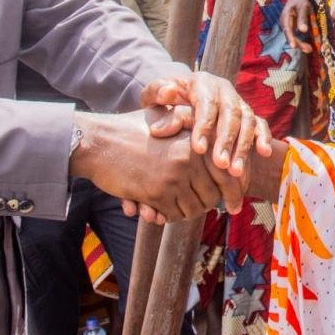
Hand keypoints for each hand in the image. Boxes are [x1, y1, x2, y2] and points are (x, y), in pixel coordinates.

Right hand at [69, 110, 225, 223]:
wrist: (99, 142)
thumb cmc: (133, 129)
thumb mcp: (168, 117)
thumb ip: (195, 128)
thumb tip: (223, 156)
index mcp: (197, 142)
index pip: (229, 175)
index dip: (235, 193)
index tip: (235, 206)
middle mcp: (190, 160)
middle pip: (213, 197)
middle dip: (208, 205)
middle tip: (200, 207)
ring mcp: (173, 178)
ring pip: (194, 210)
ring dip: (187, 212)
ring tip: (176, 206)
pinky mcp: (156, 194)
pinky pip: (173, 215)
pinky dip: (168, 217)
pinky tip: (158, 211)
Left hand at [138, 73, 270, 208]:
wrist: (179, 100)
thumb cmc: (164, 102)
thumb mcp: (154, 95)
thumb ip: (155, 93)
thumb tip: (167, 93)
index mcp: (202, 83)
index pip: (207, 104)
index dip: (205, 126)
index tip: (198, 149)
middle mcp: (225, 90)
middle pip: (231, 113)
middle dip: (227, 140)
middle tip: (221, 164)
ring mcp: (238, 103)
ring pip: (248, 121)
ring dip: (244, 146)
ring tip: (236, 171)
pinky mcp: (248, 115)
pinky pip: (260, 124)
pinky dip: (264, 137)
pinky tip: (264, 153)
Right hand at [281, 0, 314, 52]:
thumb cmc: (302, 1)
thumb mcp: (305, 8)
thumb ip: (303, 19)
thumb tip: (303, 31)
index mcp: (286, 16)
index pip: (287, 29)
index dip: (291, 38)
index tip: (295, 46)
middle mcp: (284, 22)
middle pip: (289, 35)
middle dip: (298, 44)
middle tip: (309, 50)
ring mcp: (286, 25)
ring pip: (292, 37)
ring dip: (300, 44)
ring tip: (310, 49)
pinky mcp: (290, 27)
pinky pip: (294, 36)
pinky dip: (300, 41)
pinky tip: (308, 45)